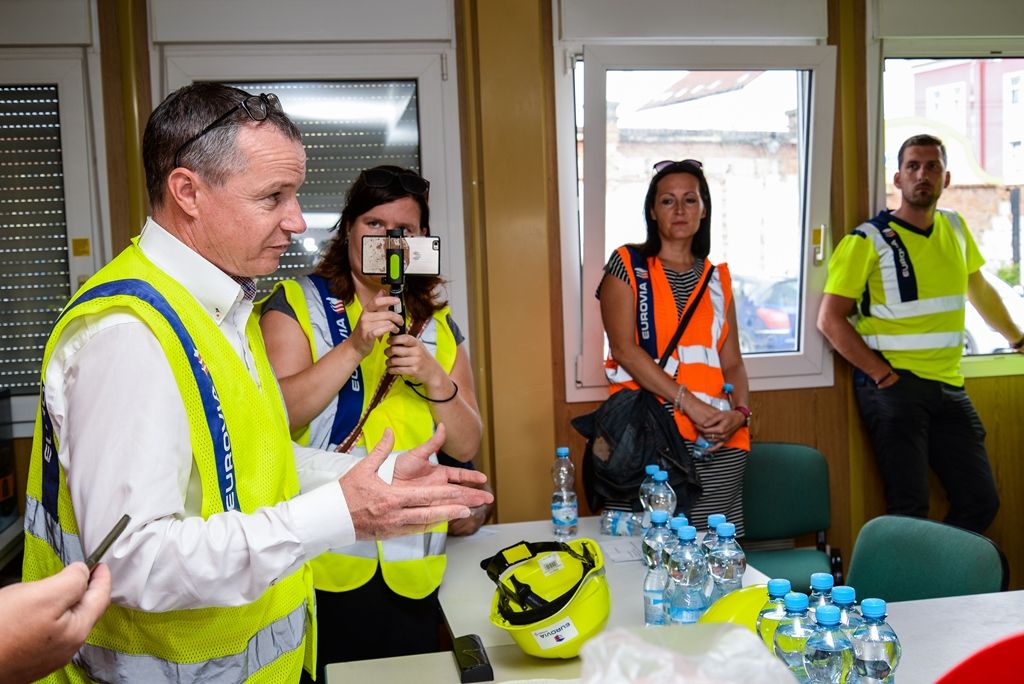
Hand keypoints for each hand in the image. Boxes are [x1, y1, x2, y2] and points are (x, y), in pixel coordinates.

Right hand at [0, 562, 110, 682]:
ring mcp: (47, 656)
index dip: (102, 577)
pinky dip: (48, 616)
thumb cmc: (1, 632)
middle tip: (79, 572)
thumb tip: (83, 572)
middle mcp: (66, 648)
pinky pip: (47, 631)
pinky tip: (32, 612)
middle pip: (84, 610)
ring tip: (52, 589)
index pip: (100, 598)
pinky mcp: (28, 658)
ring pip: (65, 622)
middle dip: (83, 589)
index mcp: (76, 632)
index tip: (101, 565)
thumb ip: (72, 581)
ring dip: (64, 603)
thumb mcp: (44, 595)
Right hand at [340, 423, 493, 539]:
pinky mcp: (389, 534)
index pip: (425, 497)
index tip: (461, 495)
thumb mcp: (363, 468)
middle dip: (452, 510)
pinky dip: (428, 525)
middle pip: (430, 513)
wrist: (329, 519)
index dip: (445, 496)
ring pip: (424, 523)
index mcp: (391, 498)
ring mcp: (393, 527)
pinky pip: (414, 530)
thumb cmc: (346, 493)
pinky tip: (439, 521)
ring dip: (444, 518)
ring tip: (462, 514)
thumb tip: (388, 431)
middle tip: (471, 508)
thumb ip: (380, 450)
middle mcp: (396, 515)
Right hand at [349, 291, 403, 356]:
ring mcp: (366, 326)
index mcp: (366, 310)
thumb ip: (377, 304)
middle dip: (397, 317)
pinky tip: (392, 332)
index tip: (397, 300)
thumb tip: (382, 291)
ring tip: (396, 328)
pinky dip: (390, 330)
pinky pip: (383, 330)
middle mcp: (365, 316)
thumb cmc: (364, 331)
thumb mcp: (369, 315)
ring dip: (395, 326)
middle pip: (386, 313)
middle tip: (401, 321)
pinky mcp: (368, 335)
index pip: (377, 301)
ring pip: (387, 322)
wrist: (354, 346)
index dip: (388, 299)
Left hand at [385, 333, 446, 389]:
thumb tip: (391, 340)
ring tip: (389, 363)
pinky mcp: (414, 371)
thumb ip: (407, 343)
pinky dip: (391, 370)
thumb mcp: (418, 347)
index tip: (389, 342)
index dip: (394, 339)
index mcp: (417, 343)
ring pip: (394, 361)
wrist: (433, 372)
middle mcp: (417, 351)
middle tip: (387, 354)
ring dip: (388, 362)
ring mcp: (416, 361)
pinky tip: (391, 369)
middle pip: (395, 349)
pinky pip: (397, 369)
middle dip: (387, 352)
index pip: (404, 338)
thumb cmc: (422, 358)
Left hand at [693, 408, 745, 451]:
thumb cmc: (730, 415)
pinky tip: (706, 449)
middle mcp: (722, 436)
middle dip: (701, 431)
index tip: (695, 424)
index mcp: (720, 429)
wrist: (739, 418)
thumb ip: (711, 420)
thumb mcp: (720, 415)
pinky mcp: (726, 441)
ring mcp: (724, 439)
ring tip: (701, 432)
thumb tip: (703, 425)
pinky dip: (711, 449)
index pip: (706, 430)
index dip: (699, 427)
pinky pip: (717, 447)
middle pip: (707, 435)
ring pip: (710, 440)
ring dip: (705, 437)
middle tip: (697, 427)